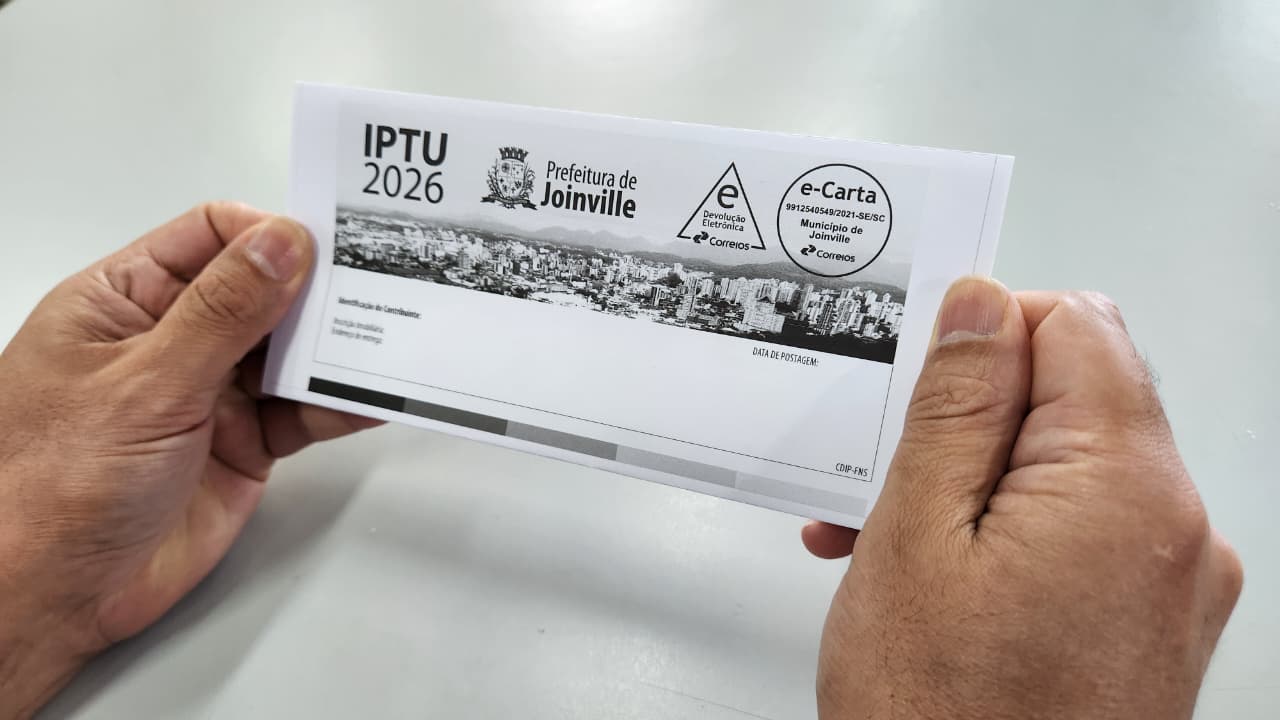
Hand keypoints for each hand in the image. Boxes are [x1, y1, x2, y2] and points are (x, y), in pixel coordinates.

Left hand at [0, 203, 381, 717]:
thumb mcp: (144, 384)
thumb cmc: (53, 486)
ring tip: (388, 344)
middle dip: (316, 293)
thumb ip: (222, 313)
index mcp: (126, 301)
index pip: (209, 237)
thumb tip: (281, 244)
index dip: (268, 235)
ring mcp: (210, 393)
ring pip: (290, 353)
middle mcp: (171, 340)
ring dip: (335, 351)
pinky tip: (372, 397)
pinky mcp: (244, 445)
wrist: (52, 597)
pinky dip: (339, 405)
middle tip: (377, 289)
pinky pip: (304, 412)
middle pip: (262, 292)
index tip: (325, 245)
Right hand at [805, 278, 1241, 718]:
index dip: (989, 335)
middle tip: (890, 470)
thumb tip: (983, 305)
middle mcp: (1175, 531)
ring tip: (888, 537)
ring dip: (974, 482)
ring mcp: (1171, 584)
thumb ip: (957, 405)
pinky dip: (1007, 532)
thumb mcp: (918, 537)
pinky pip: (1079, 533)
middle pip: (1074, 399)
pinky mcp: (1151, 622)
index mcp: (1127, 490)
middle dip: (970, 419)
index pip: (1077, 327)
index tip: (925, 378)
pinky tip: (937, 572)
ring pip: (1066, 470)